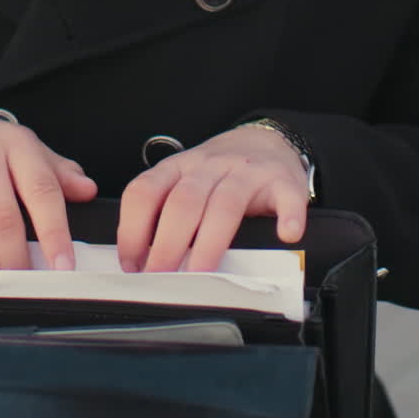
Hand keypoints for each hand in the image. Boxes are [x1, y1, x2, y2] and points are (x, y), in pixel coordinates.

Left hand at [117, 125, 310, 272]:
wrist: (265, 140)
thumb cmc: (220, 171)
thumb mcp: (183, 181)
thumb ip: (164, 212)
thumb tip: (139, 262)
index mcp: (178, 168)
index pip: (145, 192)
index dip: (133, 229)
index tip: (131, 263)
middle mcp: (209, 166)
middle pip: (183, 202)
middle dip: (167, 244)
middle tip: (161, 277)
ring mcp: (246, 171)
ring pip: (225, 204)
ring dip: (210, 243)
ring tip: (201, 273)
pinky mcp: (282, 180)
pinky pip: (286, 197)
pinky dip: (287, 217)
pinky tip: (286, 235)